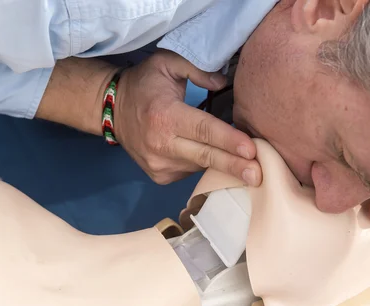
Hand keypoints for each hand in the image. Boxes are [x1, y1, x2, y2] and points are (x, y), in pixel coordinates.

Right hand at [113, 50, 261, 185]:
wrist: (111, 110)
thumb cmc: (144, 85)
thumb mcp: (167, 64)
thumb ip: (197, 69)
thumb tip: (223, 83)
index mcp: (165, 116)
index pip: (204, 130)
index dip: (229, 141)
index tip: (252, 150)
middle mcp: (161, 145)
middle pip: (206, 157)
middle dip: (235, 166)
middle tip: (258, 175)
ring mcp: (159, 165)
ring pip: (201, 166)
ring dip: (223, 163)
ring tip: (244, 163)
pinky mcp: (160, 176)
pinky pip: (191, 171)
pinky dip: (204, 164)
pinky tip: (210, 155)